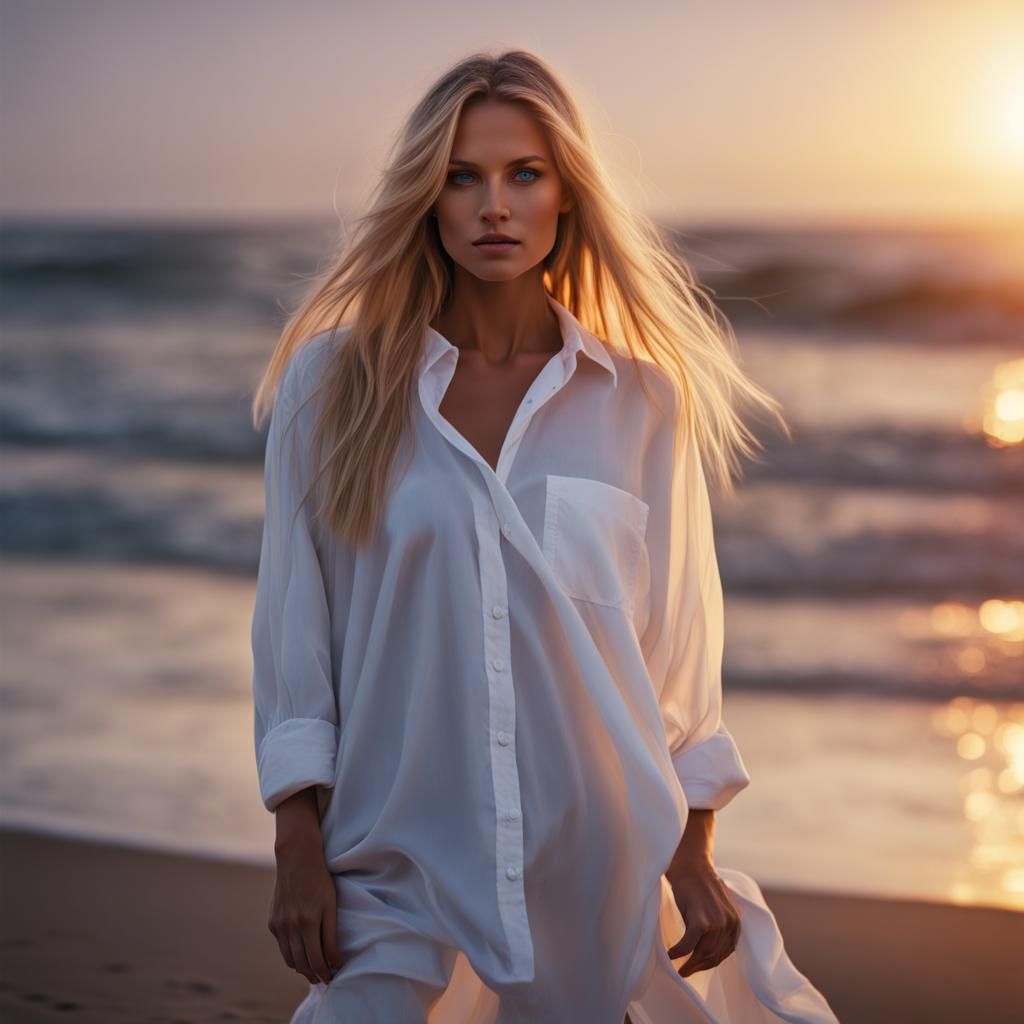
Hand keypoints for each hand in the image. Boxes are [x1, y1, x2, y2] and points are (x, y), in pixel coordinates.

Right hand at [268, 790, 343, 984]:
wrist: (297, 859)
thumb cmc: (320, 880)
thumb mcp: (331, 905)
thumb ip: (332, 935)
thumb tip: (336, 961)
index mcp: (308, 922)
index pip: (316, 960)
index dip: (325, 973)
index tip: (333, 978)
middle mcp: (291, 926)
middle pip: (302, 964)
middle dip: (313, 975)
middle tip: (324, 979)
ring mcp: (279, 925)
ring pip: (289, 959)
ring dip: (301, 968)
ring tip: (313, 970)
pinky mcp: (272, 922)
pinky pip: (282, 947)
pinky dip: (291, 954)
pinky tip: (301, 953)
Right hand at [665, 857, 740, 977]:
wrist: (690, 862)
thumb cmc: (698, 882)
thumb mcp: (717, 905)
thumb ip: (720, 923)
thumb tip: (709, 946)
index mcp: (736, 922)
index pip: (724, 952)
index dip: (709, 962)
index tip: (697, 966)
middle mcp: (730, 924)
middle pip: (713, 956)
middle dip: (698, 967)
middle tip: (685, 972)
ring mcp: (717, 923)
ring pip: (702, 954)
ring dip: (688, 964)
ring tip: (678, 967)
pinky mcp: (701, 921)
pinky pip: (688, 945)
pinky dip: (678, 952)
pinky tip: (670, 953)